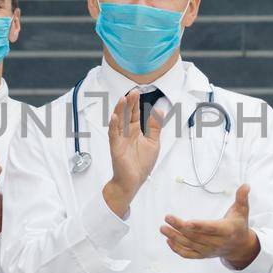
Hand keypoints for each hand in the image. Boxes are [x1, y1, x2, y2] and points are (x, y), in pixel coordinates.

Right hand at [103, 90, 161, 216]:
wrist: (133, 181)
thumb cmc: (141, 163)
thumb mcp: (153, 142)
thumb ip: (155, 127)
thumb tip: (159, 110)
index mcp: (135, 131)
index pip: (134, 114)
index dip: (135, 103)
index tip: (137, 91)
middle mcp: (126, 133)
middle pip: (126, 115)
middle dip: (129, 104)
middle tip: (132, 92)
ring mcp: (120, 140)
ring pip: (119, 122)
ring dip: (120, 111)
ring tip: (123, 100)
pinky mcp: (116, 148)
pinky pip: (113, 135)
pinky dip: (113, 126)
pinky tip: (114, 117)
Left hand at [160, 185, 260, 269]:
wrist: (239, 246)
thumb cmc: (238, 225)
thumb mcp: (242, 211)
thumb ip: (242, 198)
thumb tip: (245, 185)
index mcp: (226, 230)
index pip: (211, 228)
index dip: (199, 226)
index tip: (187, 222)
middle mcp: (216, 242)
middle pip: (196, 236)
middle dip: (180, 227)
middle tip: (167, 218)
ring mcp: (208, 250)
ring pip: (190, 245)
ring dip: (175, 237)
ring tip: (163, 228)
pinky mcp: (203, 255)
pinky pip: (189, 254)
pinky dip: (178, 249)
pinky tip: (169, 240)